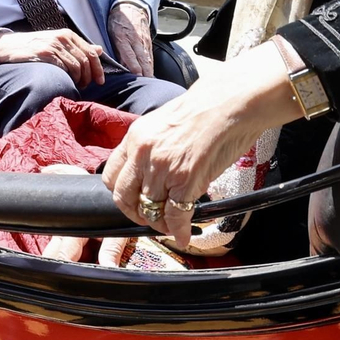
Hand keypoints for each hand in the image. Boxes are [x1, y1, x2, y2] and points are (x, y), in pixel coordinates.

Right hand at [0, 29, 104, 87]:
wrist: (9, 45)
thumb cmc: (35, 46)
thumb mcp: (58, 42)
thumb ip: (78, 47)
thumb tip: (99, 49)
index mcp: (68, 34)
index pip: (91, 52)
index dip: (98, 68)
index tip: (100, 81)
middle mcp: (62, 38)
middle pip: (86, 60)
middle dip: (89, 76)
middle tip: (85, 85)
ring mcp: (53, 45)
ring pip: (77, 66)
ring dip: (79, 79)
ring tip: (76, 85)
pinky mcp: (44, 54)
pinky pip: (64, 68)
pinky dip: (68, 78)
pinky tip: (66, 82)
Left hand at [99, 41, 300, 245]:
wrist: (228, 104)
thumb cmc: (202, 111)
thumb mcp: (161, 125)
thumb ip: (149, 149)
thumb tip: (149, 174)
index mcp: (134, 138)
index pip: (111, 175)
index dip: (121, 194)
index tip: (131, 200)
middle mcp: (142, 154)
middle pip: (124, 197)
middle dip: (134, 214)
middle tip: (147, 219)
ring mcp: (163, 169)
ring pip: (149, 209)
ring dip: (159, 223)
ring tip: (169, 225)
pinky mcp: (186, 180)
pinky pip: (175, 215)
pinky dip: (177, 230)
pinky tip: (182, 236)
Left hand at [107, 3, 152, 77]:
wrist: (132, 7)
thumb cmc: (117, 22)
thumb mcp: (110, 32)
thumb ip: (113, 48)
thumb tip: (116, 65)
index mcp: (122, 37)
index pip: (129, 53)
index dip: (133, 65)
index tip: (136, 75)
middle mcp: (135, 40)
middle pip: (141, 59)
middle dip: (144, 72)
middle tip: (145, 84)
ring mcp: (143, 42)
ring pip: (147, 59)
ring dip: (149, 71)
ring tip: (150, 83)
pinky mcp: (148, 43)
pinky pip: (150, 56)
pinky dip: (150, 66)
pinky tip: (150, 75)